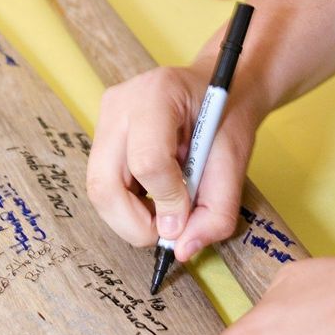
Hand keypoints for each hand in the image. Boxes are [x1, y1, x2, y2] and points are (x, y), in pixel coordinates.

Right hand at [86, 61, 261, 257]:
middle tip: (168, 232)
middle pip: (105, 183)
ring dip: (131, 216)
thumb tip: (182, 249)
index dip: (166, 201)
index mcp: (158, 95)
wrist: (218, 85)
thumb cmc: (227, 116)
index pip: (147, 161)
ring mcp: (104, 117)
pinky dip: (128, 204)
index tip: (185, 220)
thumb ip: (216, 210)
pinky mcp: (101, 133)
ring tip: (166, 208)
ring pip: (98, 189)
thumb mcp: (235, 162)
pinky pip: (103, 183)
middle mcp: (120, 104)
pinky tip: (155, 194)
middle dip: (135, 223)